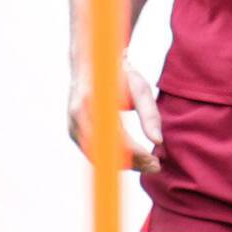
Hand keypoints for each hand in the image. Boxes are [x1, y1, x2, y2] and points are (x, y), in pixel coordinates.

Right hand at [68, 53, 162, 174]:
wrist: (94, 65)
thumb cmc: (120, 76)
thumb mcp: (140, 88)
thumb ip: (150, 114)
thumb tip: (158, 141)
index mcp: (95, 100)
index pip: (116, 137)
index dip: (137, 153)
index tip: (156, 161)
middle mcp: (78, 115)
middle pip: (105, 151)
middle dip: (132, 163)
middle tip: (156, 166)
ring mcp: (72, 124)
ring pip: (98, 156)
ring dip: (123, 164)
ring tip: (148, 163)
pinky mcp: (73, 132)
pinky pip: (93, 152)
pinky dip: (112, 159)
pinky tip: (133, 159)